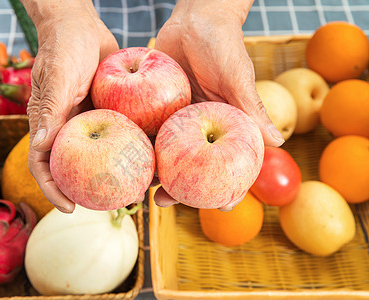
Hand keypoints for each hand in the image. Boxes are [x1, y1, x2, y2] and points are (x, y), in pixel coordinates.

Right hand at [21, 0, 118, 212]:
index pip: (44, 165)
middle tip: (111, 204)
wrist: (82, 26)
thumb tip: (39, 146)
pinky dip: (131, 147)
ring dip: (115, 172)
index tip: (70, 208)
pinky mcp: (110, 112)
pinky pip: (120, 134)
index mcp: (49, 126)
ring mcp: (91, 122)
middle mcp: (70, 129)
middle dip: (89, 189)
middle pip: (76, 167)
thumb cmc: (63, 48)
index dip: (53, 190)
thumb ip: (50, 110)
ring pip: (102, 155)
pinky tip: (149, 157)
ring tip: (136, 188)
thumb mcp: (56, 78)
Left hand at [152, 0, 283, 207]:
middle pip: (193, 166)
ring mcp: (178, 119)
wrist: (194, 19)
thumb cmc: (223, 44)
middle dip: (179, 188)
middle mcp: (202, 126)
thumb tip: (277, 142)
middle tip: (162, 203)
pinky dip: (140, 144)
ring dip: (155, 172)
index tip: (219, 206)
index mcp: (226, 124)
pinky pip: (149, 129)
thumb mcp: (238, 76)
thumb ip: (252, 108)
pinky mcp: (158, 107)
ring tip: (139, 188)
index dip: (227, 186)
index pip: (230, 162)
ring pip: (168, 153)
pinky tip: (127, 156)